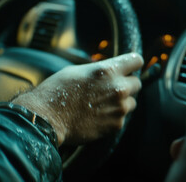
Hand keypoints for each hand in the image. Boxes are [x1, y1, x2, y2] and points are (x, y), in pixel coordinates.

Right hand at [12, 53, 143, 145]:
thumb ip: (100, 70)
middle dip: (127, 85)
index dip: (132, 64)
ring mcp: (119, 107)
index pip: (137, 61)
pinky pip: (122, 118)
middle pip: (137, 83)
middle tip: (111, 90)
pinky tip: (97, 116)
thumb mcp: (79, 70)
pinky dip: (114, 117)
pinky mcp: (116, 124)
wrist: (47, 118)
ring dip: (122, 103)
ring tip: (102, 105)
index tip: (129, 68)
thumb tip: (111, 71)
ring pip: (132, 102)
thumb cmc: (58, 90)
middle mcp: (118, 88)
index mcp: (109, 70)